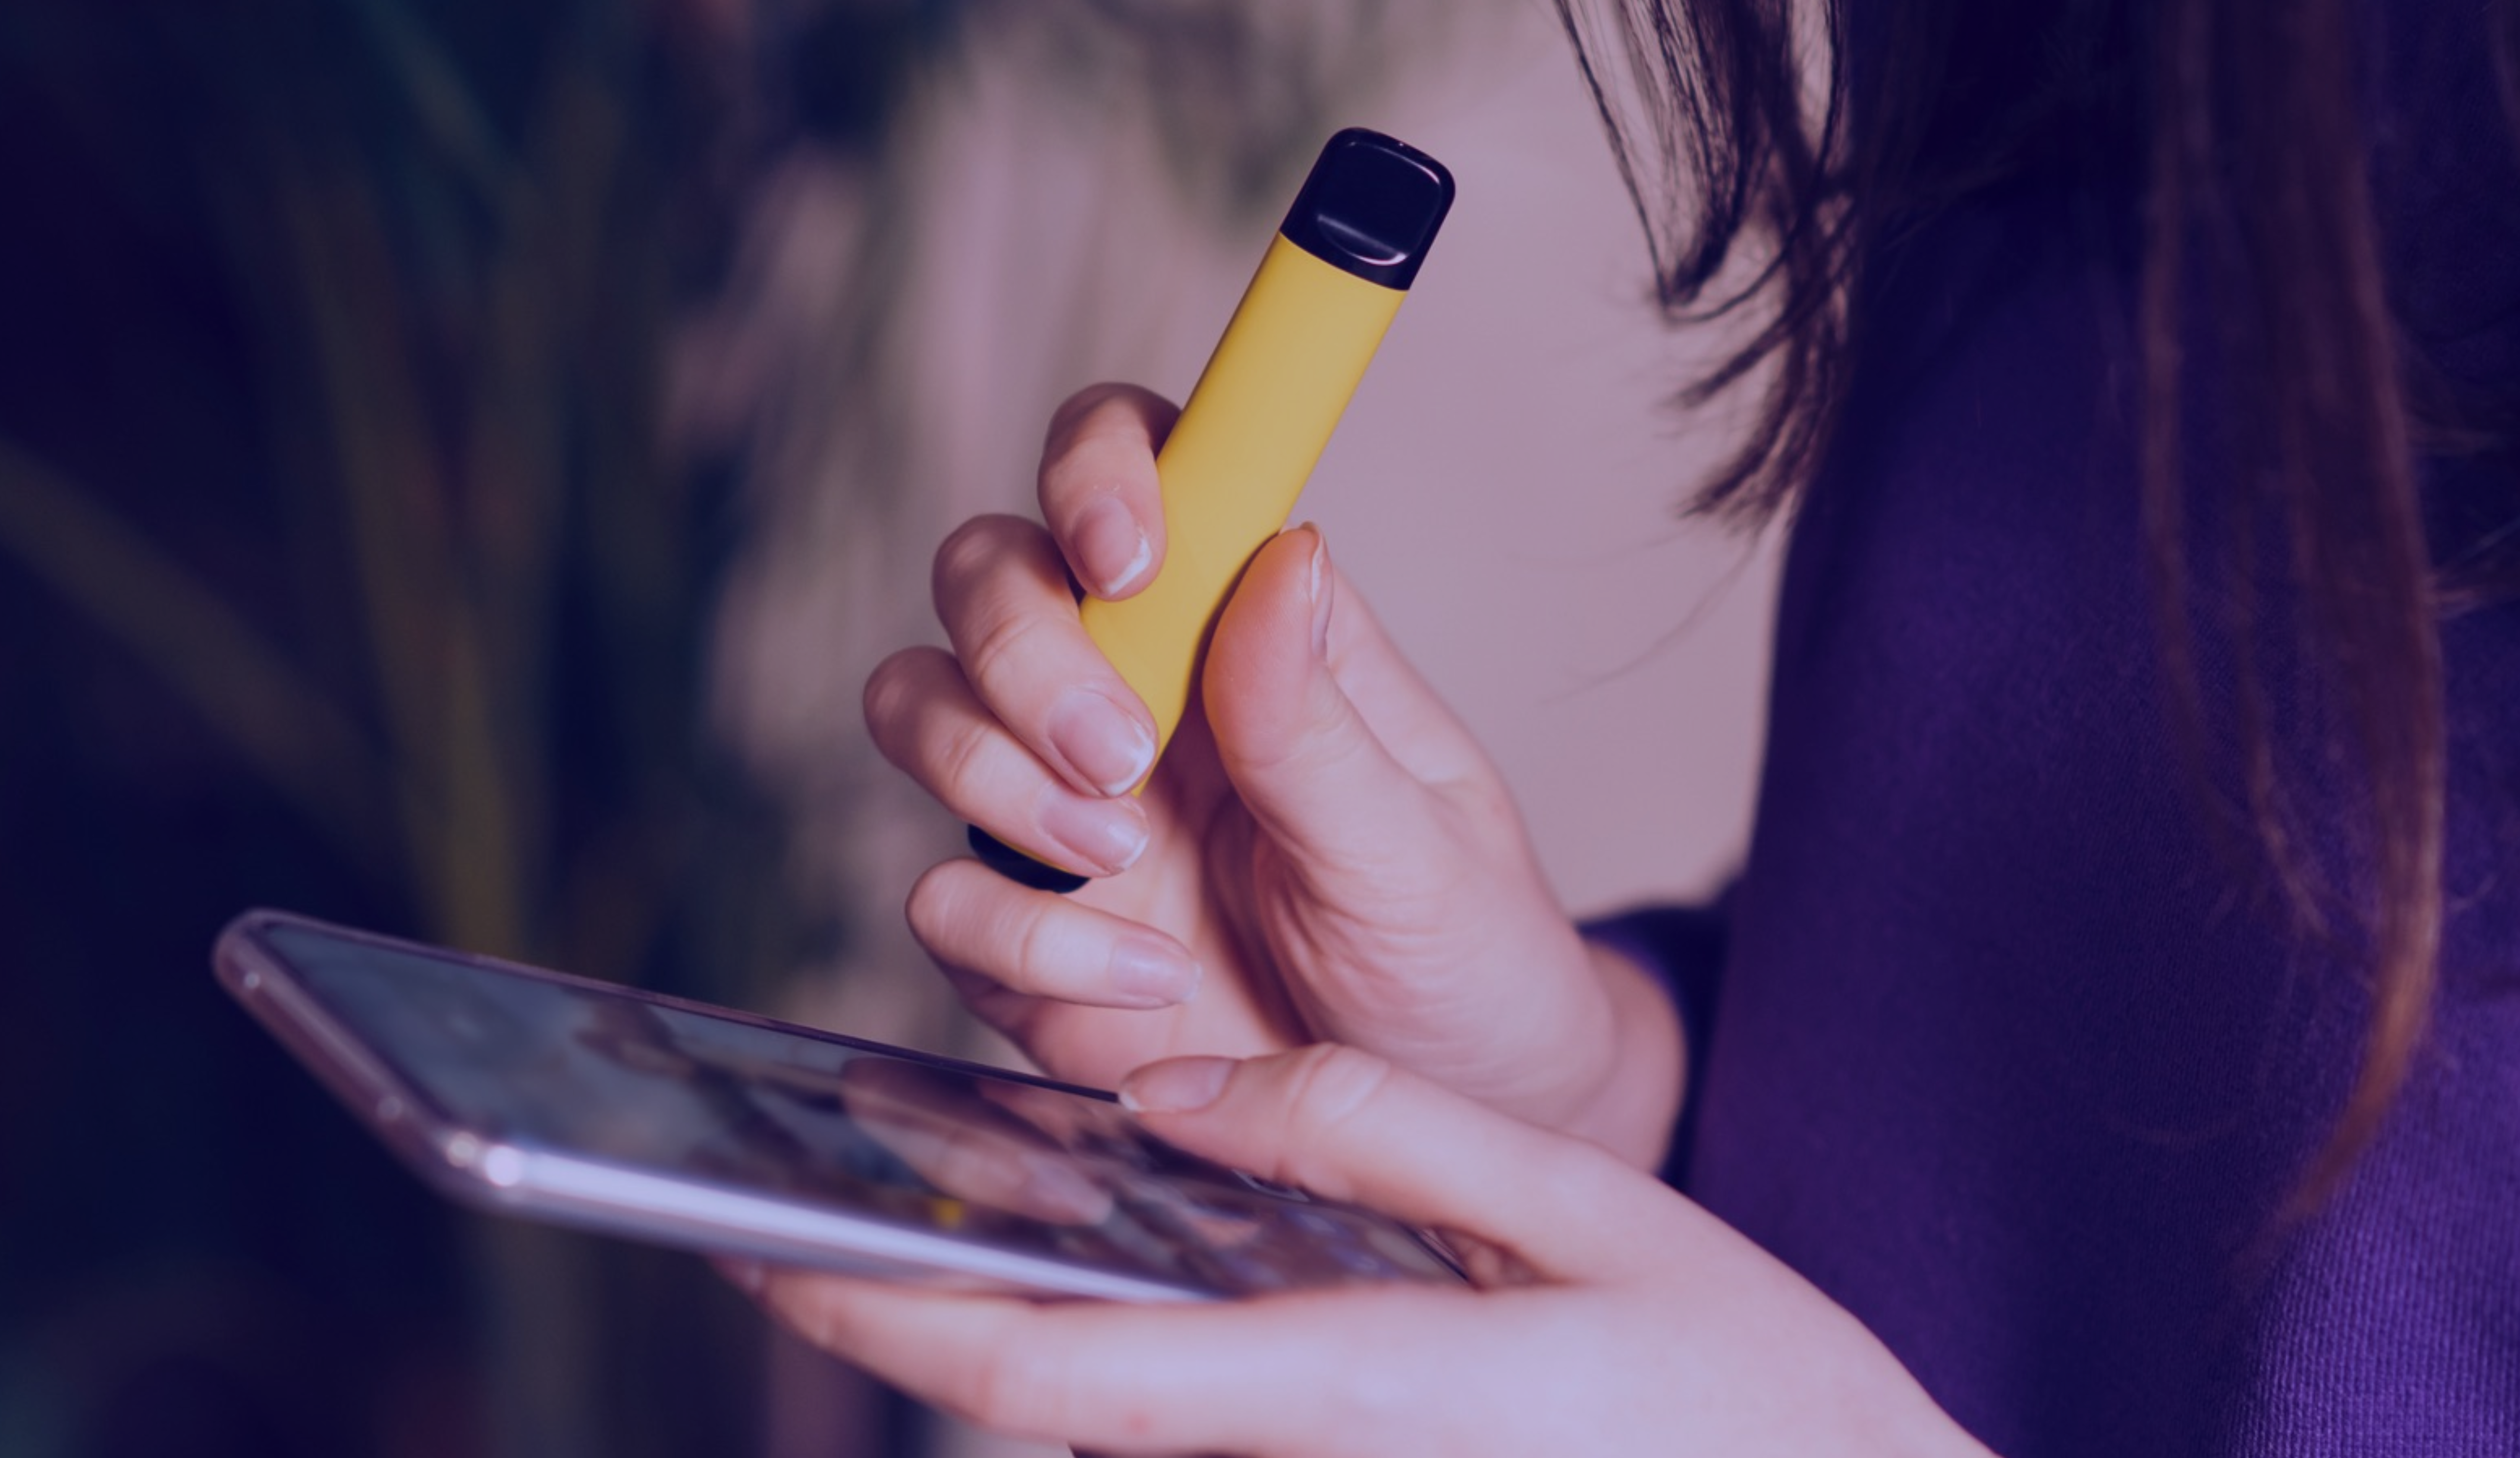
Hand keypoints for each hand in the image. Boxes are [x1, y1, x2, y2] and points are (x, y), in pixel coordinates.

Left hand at [735, 1045, 1990, 1457]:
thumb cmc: (1751, 1383)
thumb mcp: (1584, 1210)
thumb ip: (1376, 1137)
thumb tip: (1179, 1097)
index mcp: (1365, 1394)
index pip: (1067, 1377)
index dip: (898, 1326)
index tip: (767, 1262)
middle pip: (1057, 1423)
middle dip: (911, 1334)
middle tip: (785, 1230)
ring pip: (1122, 1441)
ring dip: (1019, 1344)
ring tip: (941, 1213)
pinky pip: (1204, 1447)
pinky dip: (1122, 1373)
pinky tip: (1121, 1277)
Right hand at [862, 384, 1679, 1162]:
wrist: (1445, 1128)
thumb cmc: (1460, 960)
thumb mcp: (1422, 850)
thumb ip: (1321, 720)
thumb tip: (1286, 551)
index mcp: (1243, 631)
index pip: (1136, 466)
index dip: (1097, 469)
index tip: (1127, 553)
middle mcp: (1134, 694)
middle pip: (987, 573)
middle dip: (1022, 649)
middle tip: (1122, 755)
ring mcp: (1062, 812)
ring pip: (917, 705)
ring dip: (993, 774)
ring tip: (1122, 859)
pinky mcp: (1025, 938)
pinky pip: (939, 898)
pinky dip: (1023, 939)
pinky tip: (1148, 985)